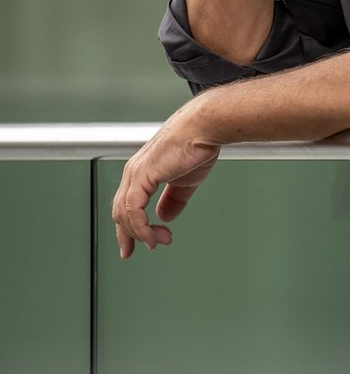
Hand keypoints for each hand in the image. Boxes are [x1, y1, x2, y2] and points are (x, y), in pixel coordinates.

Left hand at [111, 103, 220, 258]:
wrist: (204, 128)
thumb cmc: (197, 145)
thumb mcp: (185, 181)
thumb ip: (174, 199)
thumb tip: (165, 217)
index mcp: (141, 173)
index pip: (126, 206)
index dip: (128, 229)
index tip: (133, 246)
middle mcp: (133, 173)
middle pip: (120, 213)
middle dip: (132, 235)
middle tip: (150, 246)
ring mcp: (135, 174)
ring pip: (124, 214)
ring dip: (141, 233)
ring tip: (159, 241)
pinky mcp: (142, 176)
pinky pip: (133, 209)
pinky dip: (141, 226)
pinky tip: (152, 235)